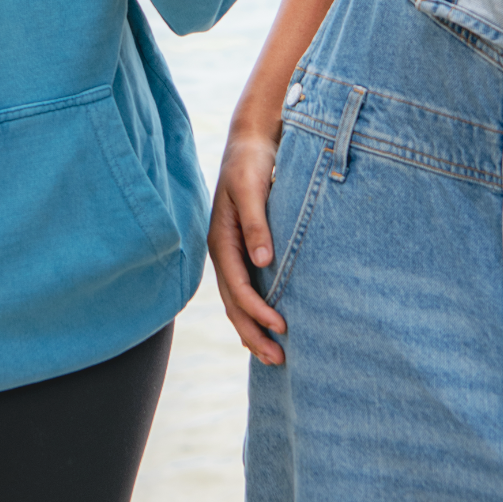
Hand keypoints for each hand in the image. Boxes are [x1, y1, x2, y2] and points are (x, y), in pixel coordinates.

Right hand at [209, 126, 287, 363]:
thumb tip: (262, 262)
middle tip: (280, 359)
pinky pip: (244, 290)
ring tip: (274, 356)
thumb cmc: (250, 162)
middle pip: (233, 304)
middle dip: (253, 333)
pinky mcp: (243, 249)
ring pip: (237, 302)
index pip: (237, 288)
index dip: (258, 311)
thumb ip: (256, 224)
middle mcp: (223, 251)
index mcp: (220, 240)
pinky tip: (267, 328)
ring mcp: (231, 253)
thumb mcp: (251, 189)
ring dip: (252, 329)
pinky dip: (253, 313)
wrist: (250, 142)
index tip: (282, 327)